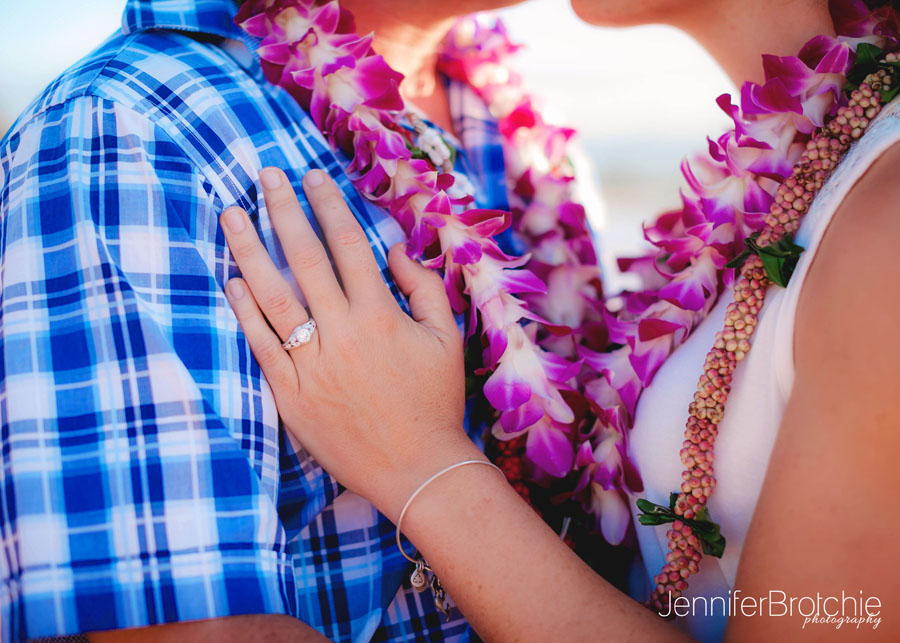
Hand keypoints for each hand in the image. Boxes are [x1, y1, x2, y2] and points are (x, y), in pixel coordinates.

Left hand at [220, 167, 484, 520]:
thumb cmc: (435, 401)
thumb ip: (425, 287)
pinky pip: (261, 346)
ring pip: (273, 296)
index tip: (311, 176)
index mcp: (381, 316)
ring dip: (249, 250)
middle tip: (265, 174)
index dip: (328, 205)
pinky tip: (231, 281)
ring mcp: (311, 365)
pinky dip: (244, 312)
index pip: (348, 245)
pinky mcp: (291, 395)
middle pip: (305, 259)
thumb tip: (396, 250)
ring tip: (232, 213)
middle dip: (284, 210)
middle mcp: (342, 333)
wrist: (416, 468)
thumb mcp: (446, 338)